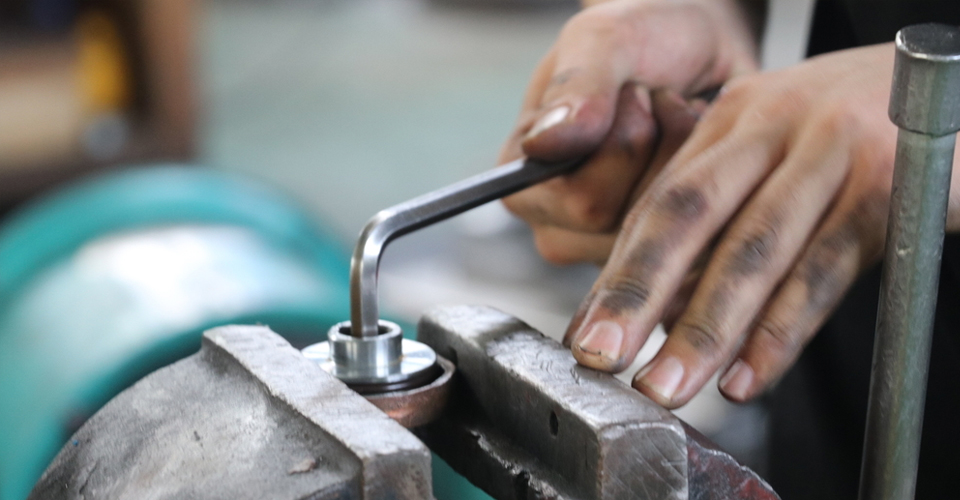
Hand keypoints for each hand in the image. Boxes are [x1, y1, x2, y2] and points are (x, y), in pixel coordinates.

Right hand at [498, 0, 759, 264]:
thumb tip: (542, 147)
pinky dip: (714, 178)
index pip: (583, 202)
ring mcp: (608, 248)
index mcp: (524, 186)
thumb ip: (576, 87)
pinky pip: (703, 234)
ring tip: (680, 120)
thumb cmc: (645, 39)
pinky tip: (701, 148)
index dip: (624, 144)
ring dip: (690, 157)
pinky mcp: (660, 251)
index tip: (631, 92)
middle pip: (628, 221)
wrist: (701, 45)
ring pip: (669, 228)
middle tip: (659, 103)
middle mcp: (560, 229)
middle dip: (660, 149)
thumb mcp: (607, 38)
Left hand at [567, 44, 933, 408]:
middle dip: (636, 292)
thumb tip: (660, 307)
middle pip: (689, 214)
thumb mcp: (774, 156)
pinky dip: (782, 331)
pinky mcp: (886, 187)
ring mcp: (831, 152)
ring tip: (665, 385)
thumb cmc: (848, 135)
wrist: (945, 89)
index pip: (659, 201)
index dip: (617, 271)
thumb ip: (719, 219)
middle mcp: (774, 125)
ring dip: (705, 328)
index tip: (586, 332)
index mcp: (733, 120)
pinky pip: (824, 271)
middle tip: (600, 354)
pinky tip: (747, 374)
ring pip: (755, 251)